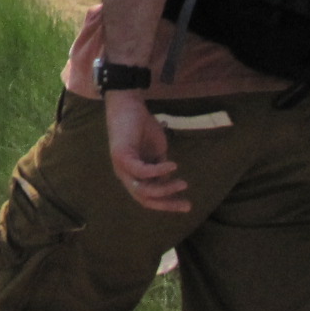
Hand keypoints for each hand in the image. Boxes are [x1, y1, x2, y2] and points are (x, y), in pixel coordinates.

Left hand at [106, 92, 187, 213]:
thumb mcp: (156, 152)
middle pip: (145, 199)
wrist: (129, 105)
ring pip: (143, 190)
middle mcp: (125, 175)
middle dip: (167, 204)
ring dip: (165, 189)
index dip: (167, 203)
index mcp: (133, 176)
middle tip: (188, 205)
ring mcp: (121, 167)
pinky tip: (173, 166)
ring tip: (183, 183)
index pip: (149, 197)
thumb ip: (160, 169)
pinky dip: (158, 171)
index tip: (186, 205)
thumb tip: (168, 184)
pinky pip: (141, 171)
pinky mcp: (121, 156)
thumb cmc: (142, 127)